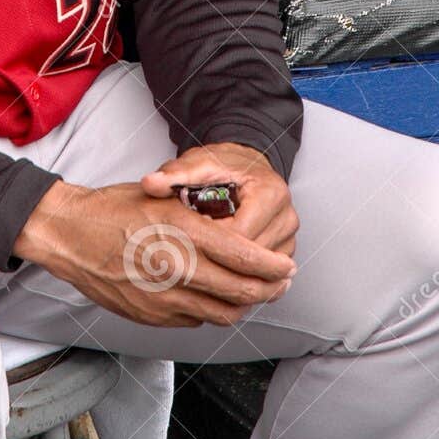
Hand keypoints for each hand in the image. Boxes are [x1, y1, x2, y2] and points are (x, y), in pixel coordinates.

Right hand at [12, 178, 295, 329]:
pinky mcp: (151, 315)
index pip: (244, 257)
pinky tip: (214, 298)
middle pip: (241, 291)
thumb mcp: (162, 199)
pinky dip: (212, 311)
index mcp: (182, 232)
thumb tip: (239, 240)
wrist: (68, 235)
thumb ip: (201, 222)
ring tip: (254, 294)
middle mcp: (176, 268)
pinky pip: (195, 319)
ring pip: (222, 312)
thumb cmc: (113, 209)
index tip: (286, 266)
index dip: (273, 266)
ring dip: (244, 305)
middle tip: (282, 284)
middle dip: (269, 289)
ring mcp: (163, 297)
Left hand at [141, 142, 298, 260]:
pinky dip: (240, 274)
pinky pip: (263, 274)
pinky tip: (218, 268)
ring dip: (231, 270)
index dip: (210, 240)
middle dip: (220, 258)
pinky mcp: (284, 250)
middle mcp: (286, 216)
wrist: (245, 166)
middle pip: (252, 256)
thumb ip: (175, 174)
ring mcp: (288, 237)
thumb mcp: (199, 164)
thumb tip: (150, 183)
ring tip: (204, 260)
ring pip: (259, 271)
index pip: (240, 233)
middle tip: (191, 255)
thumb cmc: (223, 166)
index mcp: (270, 193)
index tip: (188, 238)